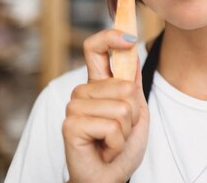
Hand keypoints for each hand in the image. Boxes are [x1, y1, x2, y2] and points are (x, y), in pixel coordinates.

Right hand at [63, 30, 149, 182]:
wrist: (109, 176)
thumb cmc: (120, 145)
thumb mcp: (135, 109)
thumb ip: (131, 82)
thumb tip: (132, 49)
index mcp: (98, 83)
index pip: (95, 48)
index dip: (111, 37)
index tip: (129, 37)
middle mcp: (83, 92)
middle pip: (125, 86)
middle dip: (134, 112)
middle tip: (121, 129)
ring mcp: (74, 107)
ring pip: (122, 108)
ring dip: (125, 130)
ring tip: (113, 139)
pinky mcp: (71, 125)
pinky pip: (112, 126)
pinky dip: (117, 142)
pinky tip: (106, 148)